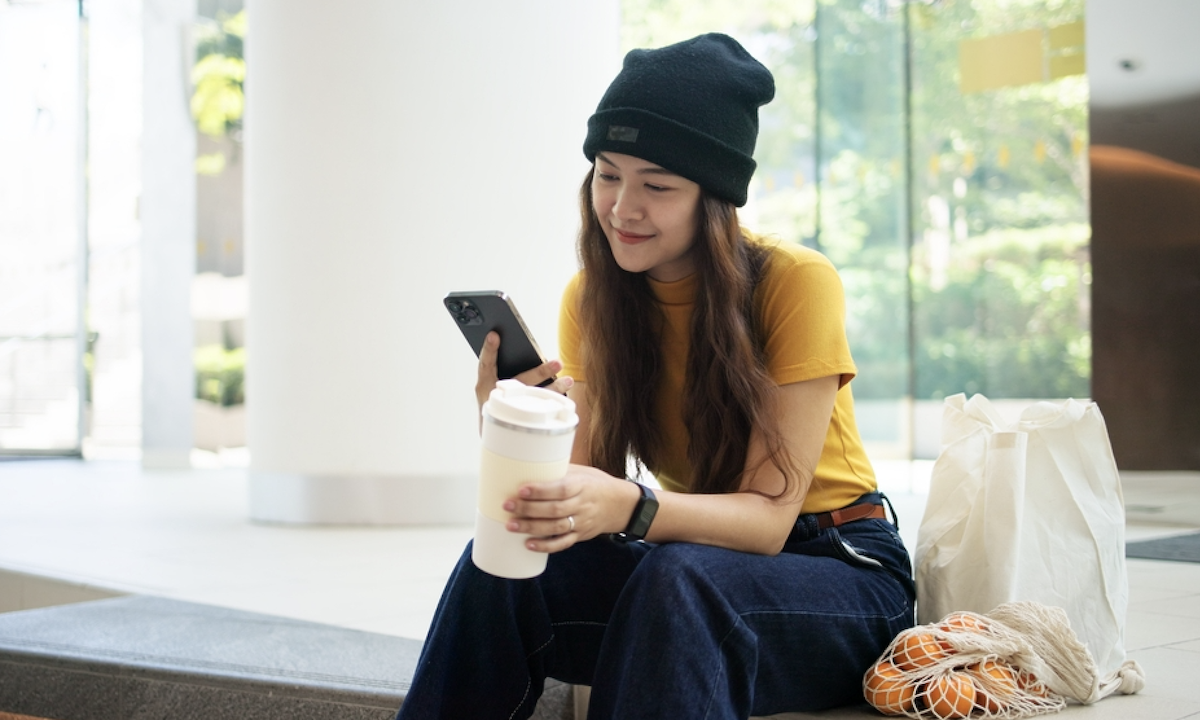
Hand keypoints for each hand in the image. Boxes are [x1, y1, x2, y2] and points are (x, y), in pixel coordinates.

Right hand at [475, 331, 573, 421]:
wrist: (493, 429)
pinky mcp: (522, 416)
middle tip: (558, 362)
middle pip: (520, 381)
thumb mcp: (491, 380)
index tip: (494, 335)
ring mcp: (510, 407)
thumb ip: (500, 362)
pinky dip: (555, 400)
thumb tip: (507, 337)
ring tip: (568, 380)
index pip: (485, 365)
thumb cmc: (494, 395)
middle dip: (540, 372)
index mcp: (485, 385)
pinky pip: (542, 409)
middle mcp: (497, 395)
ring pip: (535, 397)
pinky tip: (565, 392)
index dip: (488, 351)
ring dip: (554, 388)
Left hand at [502, 464, 640, 552]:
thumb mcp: (582, 472)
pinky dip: (546, 546)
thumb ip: (559, 472)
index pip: (561, 488)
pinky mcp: (580, 535)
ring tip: (511, 526)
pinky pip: (563, 543)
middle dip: (529, 509)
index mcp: (582, 485)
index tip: (521, 489)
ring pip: (556, 528)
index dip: (541, 491)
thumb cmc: (596, 483)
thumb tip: (528, 465)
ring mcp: (582, 522)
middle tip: (507, 507)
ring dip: (532, 528)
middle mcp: (582, 505)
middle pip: (554, 510)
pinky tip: (529, 545)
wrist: (622, 505)